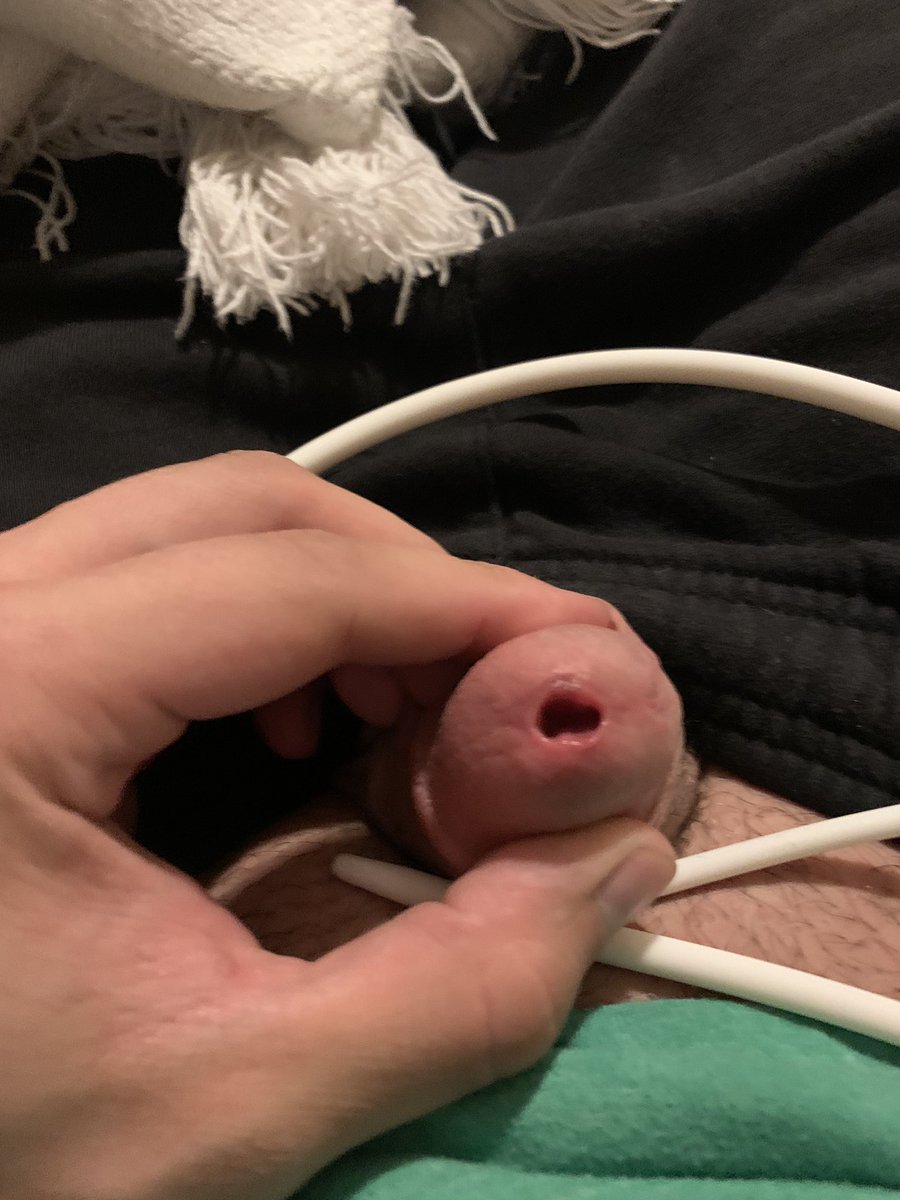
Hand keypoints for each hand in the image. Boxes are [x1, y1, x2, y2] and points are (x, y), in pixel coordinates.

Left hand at [0, 451, 674, 1199]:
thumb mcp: (237, 1101)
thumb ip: (458, 988)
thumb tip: (614, 862)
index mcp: (7, 692)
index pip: (288, 583)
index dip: (463, 604)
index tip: (582, 647)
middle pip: (240, 510)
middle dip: (403, 581)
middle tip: (502, 682)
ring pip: (193, 529)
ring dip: (336, 596)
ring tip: (409, 707)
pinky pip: (145, 580)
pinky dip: (260, 626)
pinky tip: (298, 725)